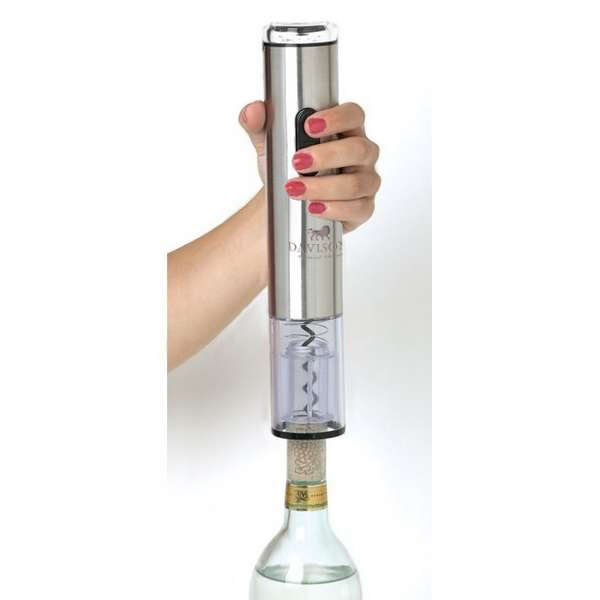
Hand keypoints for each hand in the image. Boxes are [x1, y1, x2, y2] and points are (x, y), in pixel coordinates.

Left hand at [240, 101, 379, 231]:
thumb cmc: (287, 167)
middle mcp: (361, 154)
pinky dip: (334, 209)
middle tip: (297, 161)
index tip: (309, 125)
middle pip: (358, 149)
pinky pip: (357, 209)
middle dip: (326, 156)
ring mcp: (365, 182)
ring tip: (295, 189)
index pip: (353, 115)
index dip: (337, 118)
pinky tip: (314, 207)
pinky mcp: (362, 208)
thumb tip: (253, 111)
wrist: (285, 202)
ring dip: (324, 187)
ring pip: (356, 183)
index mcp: (345, 130)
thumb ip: (259, 124)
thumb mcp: (270, 144)